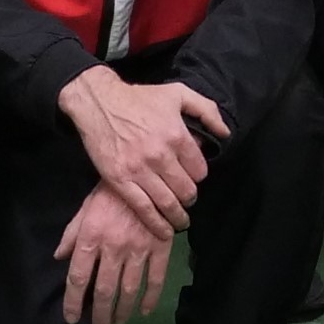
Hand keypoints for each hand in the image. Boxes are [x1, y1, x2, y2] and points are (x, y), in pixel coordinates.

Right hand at [59, 67, 226, 224]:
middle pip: (186, 190)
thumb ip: (206, 110)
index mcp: (177, 135)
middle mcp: (161, 156)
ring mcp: (139, 170)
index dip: (198, 176)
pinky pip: (143, 208)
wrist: (98, 102)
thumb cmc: (139, 98)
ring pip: (168, 203)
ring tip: (181, 220)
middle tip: (187, 199)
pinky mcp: (119, 180)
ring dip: (178, 216)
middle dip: (189, 197)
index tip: (193, 177)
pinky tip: (164, 230)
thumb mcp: (177, 93)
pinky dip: (156, 223)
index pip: (200, 171)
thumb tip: (224, 133)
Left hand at [59, 190, 178, 323]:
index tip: (71, 318)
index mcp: (91, 237)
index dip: (73, 301)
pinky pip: (155, 279)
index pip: (77, 277)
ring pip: (129, 289)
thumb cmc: (110, 191)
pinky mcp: (160, 247)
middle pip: (104, 289)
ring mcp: (138, 249)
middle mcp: (113, 247)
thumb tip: (58, 258)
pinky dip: (150, 298)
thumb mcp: (85, 208)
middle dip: (100, 314)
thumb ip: (71, 234)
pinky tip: (144, 311)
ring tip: (116, 323)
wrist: (146, 173)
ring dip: (122, 311)